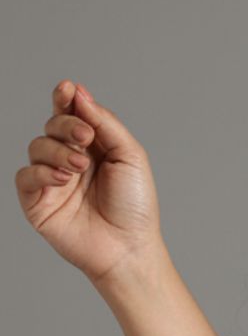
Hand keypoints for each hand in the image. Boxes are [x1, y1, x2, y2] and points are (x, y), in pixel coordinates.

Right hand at [15, 79, 165, 285]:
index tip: (68, 89)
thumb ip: (105, 123)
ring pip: (37, 146)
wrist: (128, 246)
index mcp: (93, 146)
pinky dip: (41, 172)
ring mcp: (52, 180)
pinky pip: (25, 176)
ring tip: (79, 167)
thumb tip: (80, 94)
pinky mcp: (37, 202)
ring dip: (58, 150)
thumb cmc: (134, 205)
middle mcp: (70, 159)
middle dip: (66, 124)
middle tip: (85, 137)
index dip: (66, 98)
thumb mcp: (130, 156)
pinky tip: (62, 179)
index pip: (72, 113)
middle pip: (53, 124)